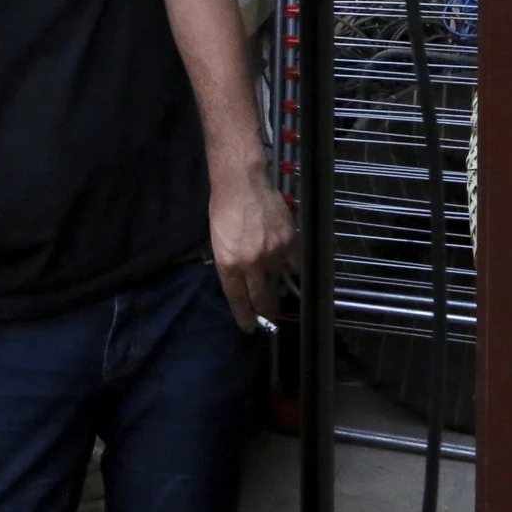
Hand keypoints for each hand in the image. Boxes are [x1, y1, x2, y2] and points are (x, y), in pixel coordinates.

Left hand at [210, 162, 295, 331]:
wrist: (242, 183)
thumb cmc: (223, 209)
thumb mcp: (217, 241)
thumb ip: (229, 263)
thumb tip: (239, 281)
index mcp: (229, 264)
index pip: (238, 299)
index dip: (245, 317)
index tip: (250, 327)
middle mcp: (251, 263)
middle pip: (261, 298)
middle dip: (265, 312)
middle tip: (268, 320)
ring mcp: (273, 253)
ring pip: (279, 282)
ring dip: (278, 288)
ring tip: (278, 291)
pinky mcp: (289, 242)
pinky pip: (295, 265)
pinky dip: (293, 269)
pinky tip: (290, 269)